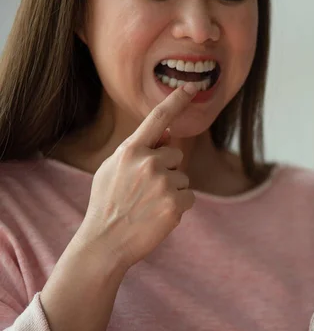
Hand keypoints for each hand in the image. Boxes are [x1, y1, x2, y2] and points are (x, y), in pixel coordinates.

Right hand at [76, 83, 197, 270]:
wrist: (105, 242)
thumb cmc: (108, 203)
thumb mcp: (113, 169)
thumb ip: (139, 150)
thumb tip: (170, 135)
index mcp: (130, 150)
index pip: (157, 119)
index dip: (176, 101)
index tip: (191, 88)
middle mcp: (148, 162)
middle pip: (176, 155)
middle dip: (166, 170)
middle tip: (144, 191)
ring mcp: (163, 183)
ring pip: (182, 178)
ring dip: (172, 190)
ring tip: (148, 205)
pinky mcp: (175, 203)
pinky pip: (190, 197)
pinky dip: (179, 206)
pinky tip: (159, 215)